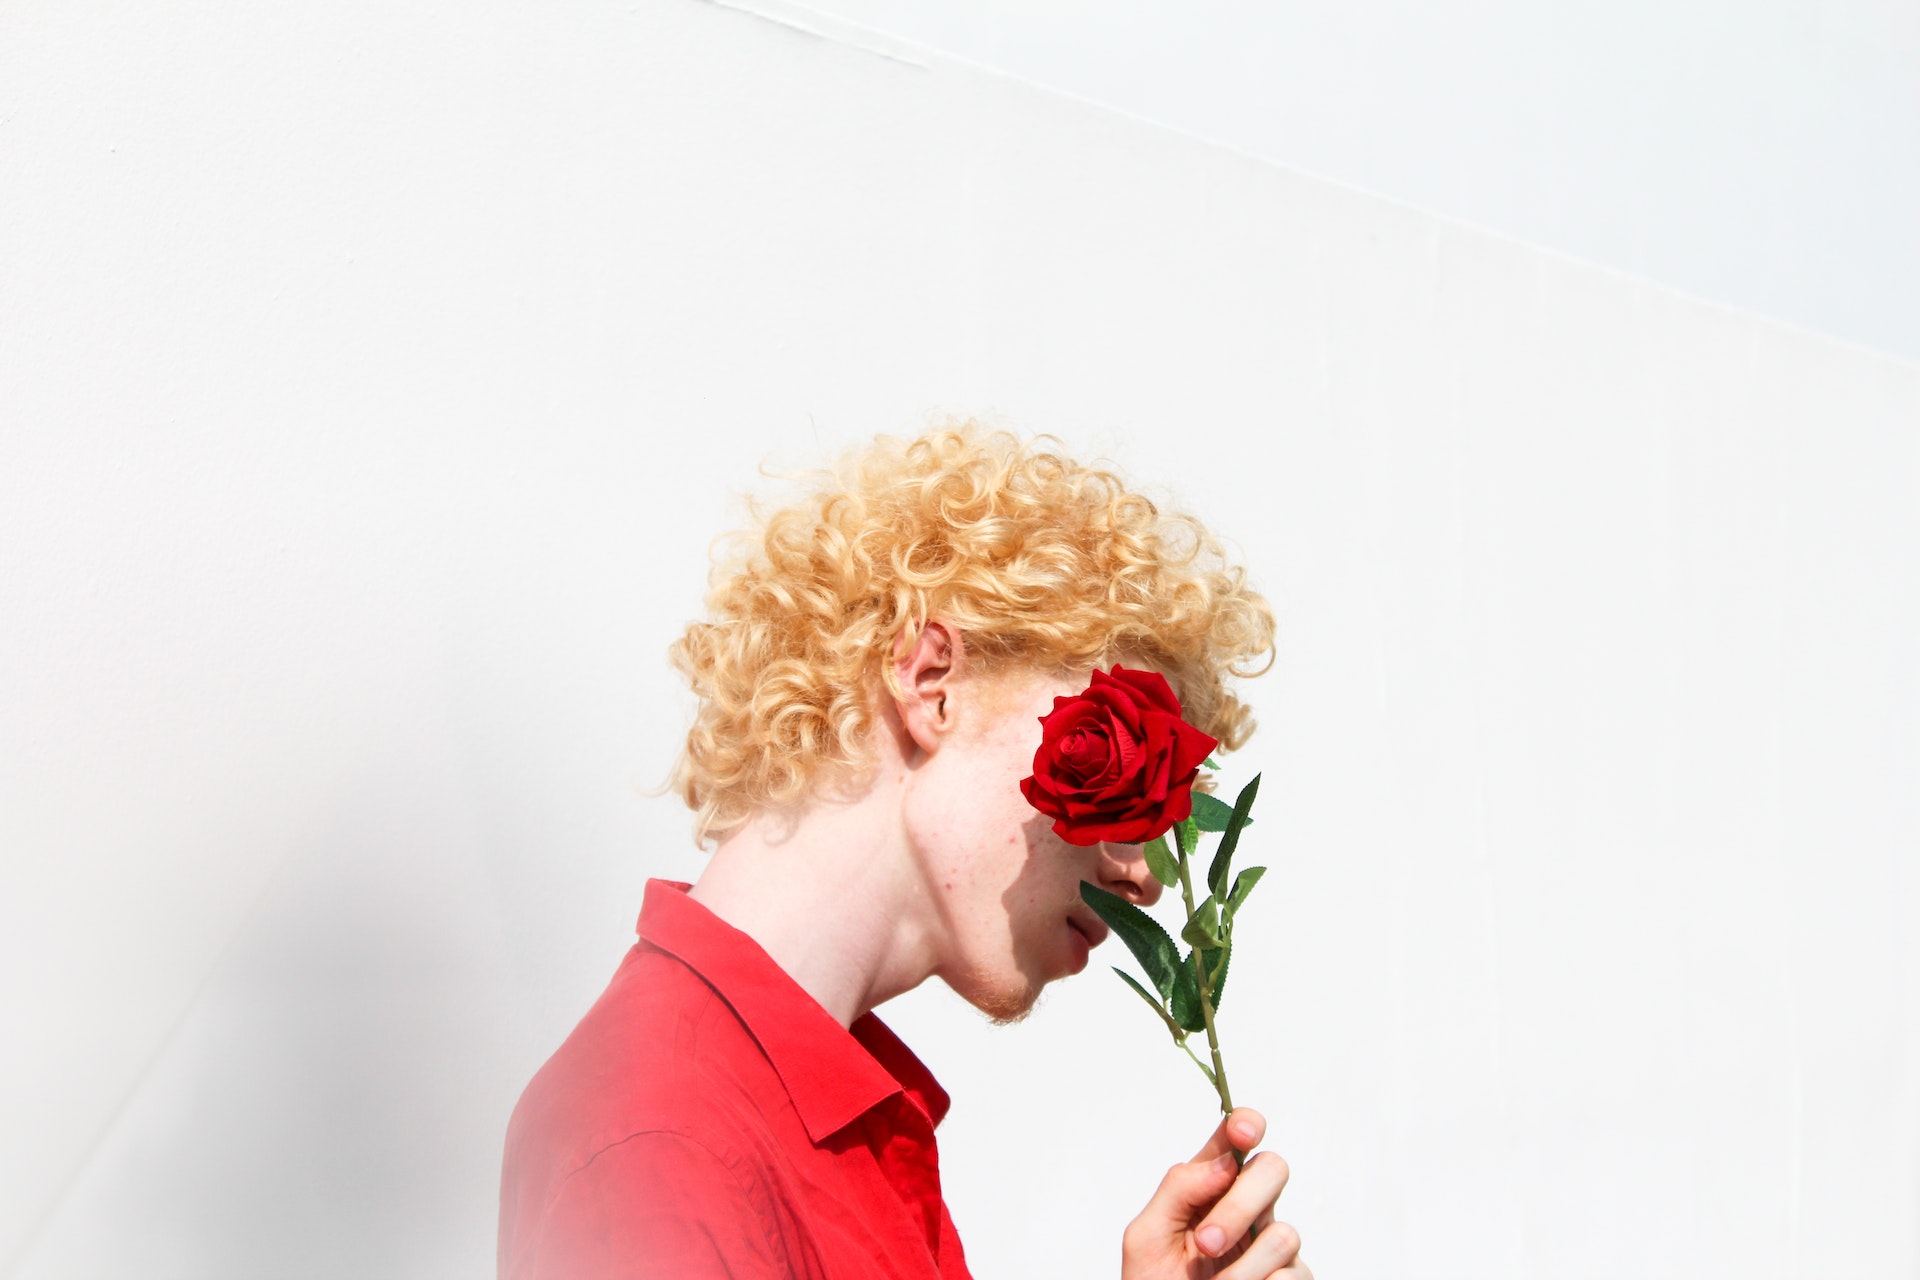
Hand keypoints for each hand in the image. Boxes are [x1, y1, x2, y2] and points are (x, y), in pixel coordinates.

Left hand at [1119, 1108, 1308, 1279]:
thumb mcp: (1147, 1236)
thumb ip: (1178, 1189)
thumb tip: (1223, 1163)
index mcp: (1207, 1188)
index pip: (1235, 1140)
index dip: (1247, 1124)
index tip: (1243, 1133)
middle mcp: (1245, 1209)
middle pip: (1273, 1170)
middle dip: (1240, 1206)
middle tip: (1207, 1243)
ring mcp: (1271, 1245)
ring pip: (1284, 1233)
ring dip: (1242, 1269)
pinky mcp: (1290, 1279)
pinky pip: (1295, 1275)